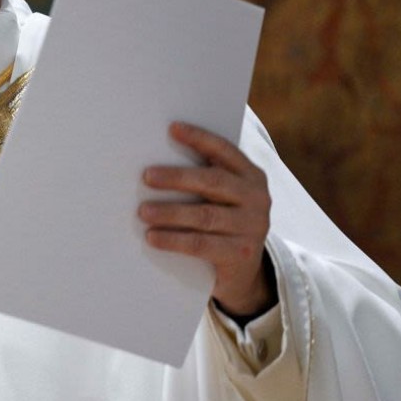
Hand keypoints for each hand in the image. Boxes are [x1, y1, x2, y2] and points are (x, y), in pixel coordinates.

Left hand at [138, 122, 273, 316]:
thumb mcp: (221, 199)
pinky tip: (152, 237)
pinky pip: (201, 244)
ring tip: (143, 211)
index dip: (200, 139)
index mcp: (251, 176)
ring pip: (205, 215)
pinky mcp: (241, 254)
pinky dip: (174, 240)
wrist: (244, 272)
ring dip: (170, 212)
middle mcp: (257, 199)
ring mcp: (252, 227)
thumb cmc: (222, 224)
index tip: (172, 128)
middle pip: (213, 182)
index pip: (225, 151)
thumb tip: (156, 161)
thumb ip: (204, 179)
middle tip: (146, 176)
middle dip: (177, 177)